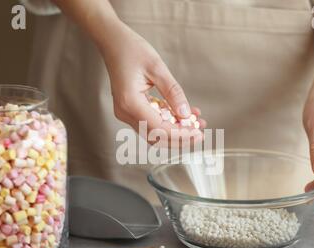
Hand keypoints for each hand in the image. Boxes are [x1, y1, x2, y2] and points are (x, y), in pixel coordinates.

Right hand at [99, 22, 205, 142]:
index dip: (179, 135)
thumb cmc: (132, 50)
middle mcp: (125, 112)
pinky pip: (151, 122)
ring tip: (196, 124)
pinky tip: (185, 116)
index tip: (198, 134)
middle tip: (200, 135)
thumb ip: (172, 93)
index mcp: (130, 103)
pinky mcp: (130, 109)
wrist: (113, 42)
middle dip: (179, 139)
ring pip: (154, 133)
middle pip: (156, 137)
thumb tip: (186, 115)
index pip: (158, 129)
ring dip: (175, 132)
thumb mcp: (157, 68)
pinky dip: (168, 122)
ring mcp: (126, 112)